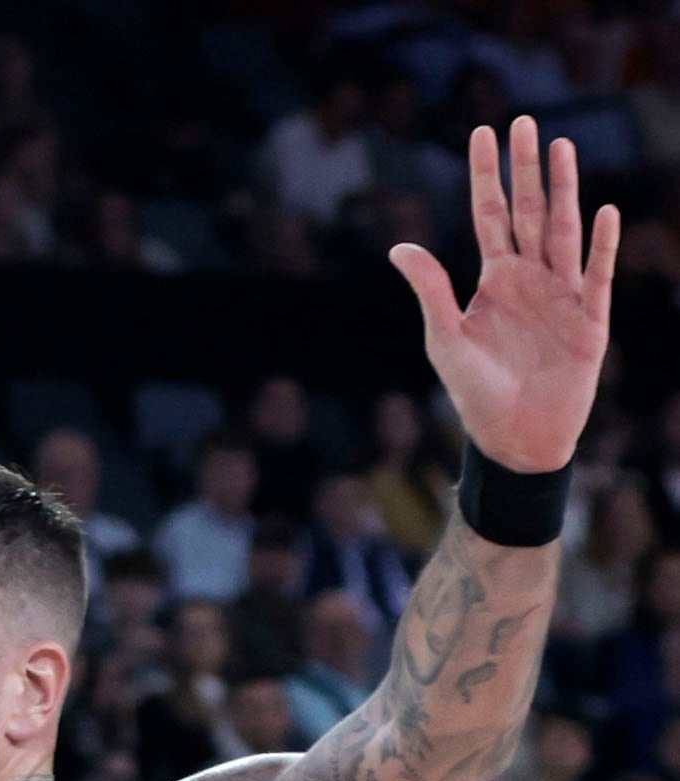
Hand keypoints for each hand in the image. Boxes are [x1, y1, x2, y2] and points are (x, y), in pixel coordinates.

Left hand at [390, 117, 617, 474]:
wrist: (513, 436)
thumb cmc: (475, 390)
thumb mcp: (445, 337)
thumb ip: (430, 290)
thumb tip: (400, 247)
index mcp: (494, 278)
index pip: (489, 214)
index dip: (487, 175)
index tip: (483, 133)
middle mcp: (530, 277)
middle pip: (528, 210)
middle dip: (526, 168)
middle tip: (525, 122)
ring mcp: (563, 294)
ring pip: (563, 231)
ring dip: (563, 191)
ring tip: (562, 148)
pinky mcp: (589, 320)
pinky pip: (597, 276)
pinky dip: (601, 247)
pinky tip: (602, 213)